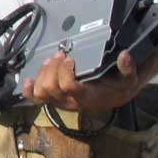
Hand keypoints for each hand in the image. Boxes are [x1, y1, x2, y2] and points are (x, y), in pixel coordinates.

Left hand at [22, 48, 143, 112]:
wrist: (114, 97)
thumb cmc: (119, 86)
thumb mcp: (129, 78)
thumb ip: (128, 68)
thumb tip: (124, 56)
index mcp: (87, 97)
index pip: (68, 86)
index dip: (65, 71)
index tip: (70, 59)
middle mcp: (71, 102)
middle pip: (50, 87)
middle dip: (52, 68)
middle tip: (60, 55)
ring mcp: (60, 102)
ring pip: (41, 91)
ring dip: (43, 73)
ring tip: (52, 60)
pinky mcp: (54, 100)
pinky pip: (36, 99)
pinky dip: (28, 90)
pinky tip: (28, 80)